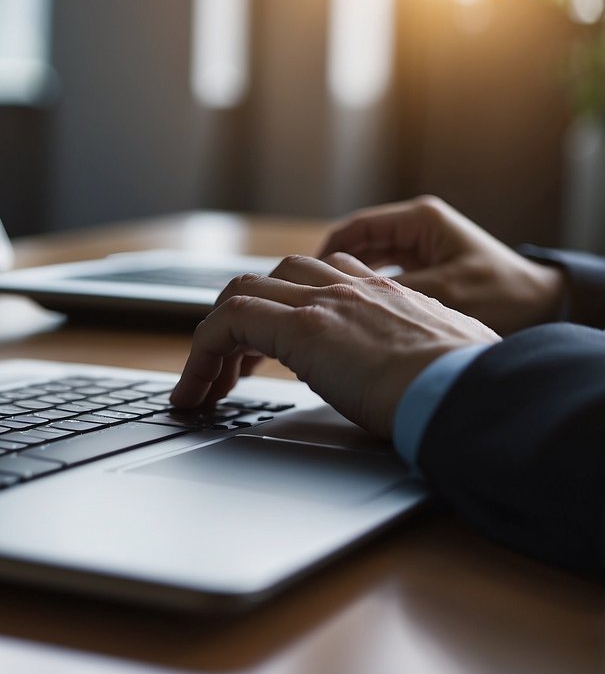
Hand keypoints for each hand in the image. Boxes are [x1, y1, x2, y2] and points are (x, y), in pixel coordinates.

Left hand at [170, 253, 499, 438]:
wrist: (478, 394)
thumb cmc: (470, 393)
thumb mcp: (442, 367)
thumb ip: (415, 361)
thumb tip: (412, 387)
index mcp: (389, 295)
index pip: (319, 280)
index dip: (283, 309)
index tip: (265, 350)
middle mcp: (354, 288)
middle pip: (272, 279)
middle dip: (241, 321)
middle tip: (228, 371)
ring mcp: (327, 302)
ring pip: (242, 294)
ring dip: (215, 339)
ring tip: (204, 387)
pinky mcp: (303, 326)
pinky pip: (228, 323)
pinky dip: (201, 355)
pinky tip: (195, 392)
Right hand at [319, 195, 564, 334]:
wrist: (544, 307)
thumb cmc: (503, 296)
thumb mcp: (441, 292)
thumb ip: (388, 291)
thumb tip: (341, 297)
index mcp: (419, 220)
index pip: (354, 228)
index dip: (324, 253)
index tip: (303, 280)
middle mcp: (418, 227)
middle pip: (357, 243)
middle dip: (332, 268)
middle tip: (310, 297)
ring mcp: (422, 245)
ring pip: (368, 258)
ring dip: (348, 280)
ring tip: (328, 306)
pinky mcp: (426, 264)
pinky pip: (384, 272)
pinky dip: (368, 289)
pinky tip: (356, 311)